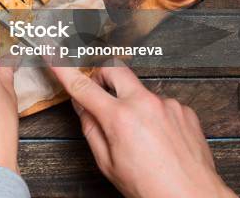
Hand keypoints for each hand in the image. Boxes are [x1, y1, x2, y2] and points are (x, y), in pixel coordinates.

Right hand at [49, 64, 236, 197]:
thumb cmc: (150, 187)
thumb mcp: (108, 163)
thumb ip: (91, 129)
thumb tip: (83, 107)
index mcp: (120, 118)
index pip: (83, 86)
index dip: (64, 69)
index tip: (54, 55)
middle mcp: (144, 104)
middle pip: (114, 69)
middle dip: (103, 76)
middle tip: (101, 92)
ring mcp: (167, 104)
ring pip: (140, 91)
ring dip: (133, 104)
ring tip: (141, 135)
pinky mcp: (185, 110)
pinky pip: (162, 104)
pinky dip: (155, 116)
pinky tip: (159, 139)